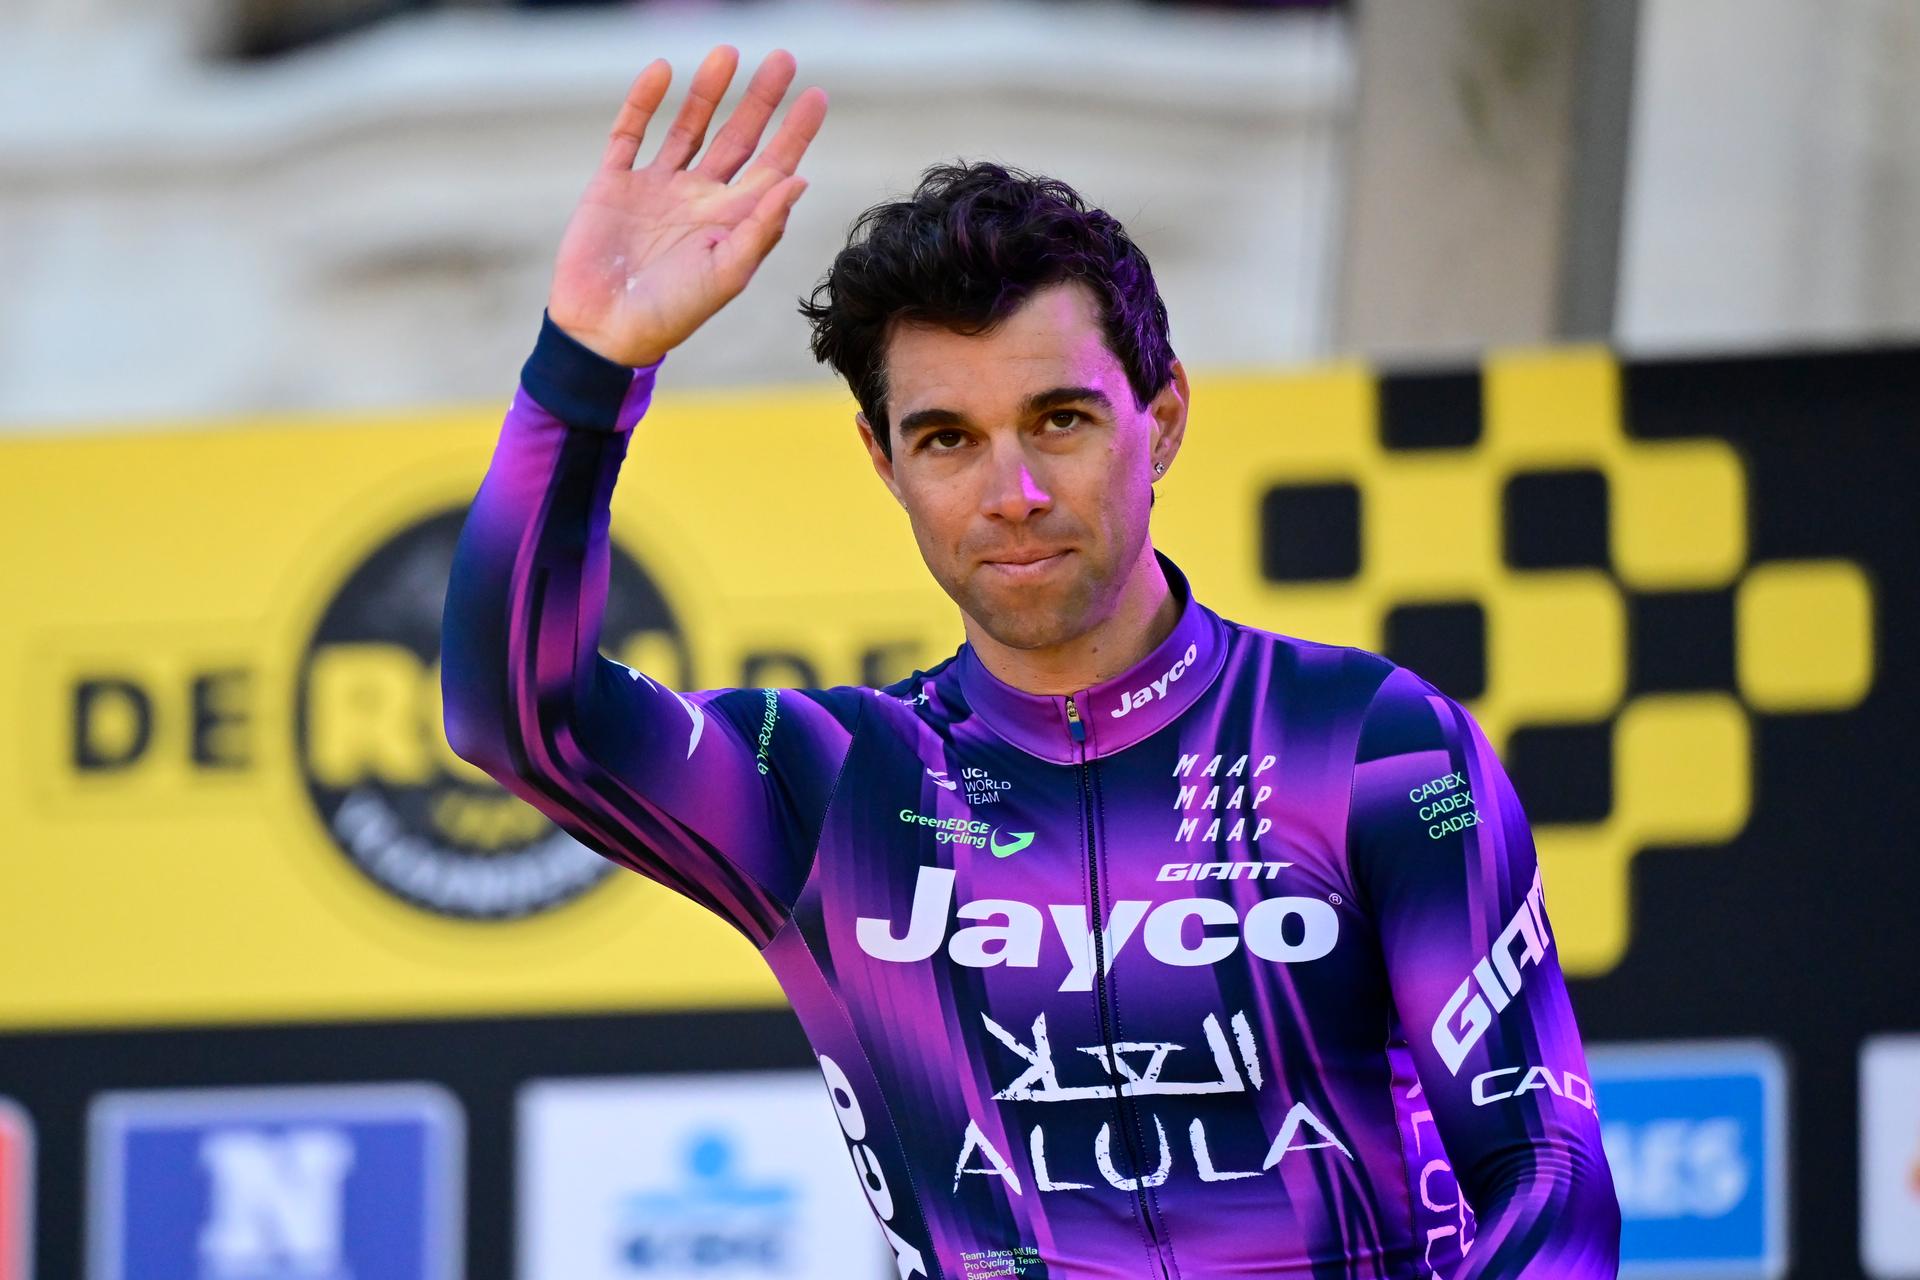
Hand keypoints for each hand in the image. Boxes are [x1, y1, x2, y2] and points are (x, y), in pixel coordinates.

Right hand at [545, 45, 826, 365]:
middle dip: (761, 100)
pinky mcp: (614, 185)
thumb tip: (798, 182)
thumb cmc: (671, 314)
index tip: (817, 96)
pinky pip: (631, 133)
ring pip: (688, 127)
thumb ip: (761, 228)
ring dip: (708, 92)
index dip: (795, 134)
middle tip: (784, 58)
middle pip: (738, 138)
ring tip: (727, 53)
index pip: (772, 167)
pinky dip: (643, 102)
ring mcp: (657, 189)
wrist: (603, 331)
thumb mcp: (725, 274)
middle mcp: (699, 199)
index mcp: (731, 221)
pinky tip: (661, 71)